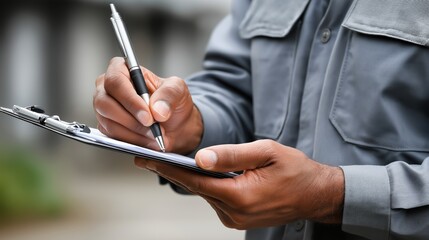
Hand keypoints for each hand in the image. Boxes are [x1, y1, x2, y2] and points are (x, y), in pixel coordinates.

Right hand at [93, 57, 202, 153]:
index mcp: (122, 69)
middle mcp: (107, 87)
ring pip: (108, 123)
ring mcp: (104, 108)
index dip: (130, 100)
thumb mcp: (178, 90)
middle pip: (105, 103)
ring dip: (134, 133)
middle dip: (131, 120)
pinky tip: (148, 141)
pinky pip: (112, 137)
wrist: (176, 124)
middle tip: (152, 129)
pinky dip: (132, 141)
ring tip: (154, 136)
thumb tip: (157, 110)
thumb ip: (169, 94)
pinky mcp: (106, 126)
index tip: (148, 116)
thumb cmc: (172, 101)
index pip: (115, 81)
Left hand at [135, 140, 343, 228]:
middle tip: (149, 158)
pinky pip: (215, 199)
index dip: (168, 169)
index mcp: (240, 196)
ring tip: (169, 162)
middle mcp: (234, 213)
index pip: (195, 181)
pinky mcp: (237, 219)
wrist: (314, 194)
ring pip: (204, 194)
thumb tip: (200, 157)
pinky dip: (205, 185)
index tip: (146, 160)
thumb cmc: (295, 170)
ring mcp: (235, 220)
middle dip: (173, 172)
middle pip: (196, 188)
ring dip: (190, 178)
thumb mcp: (266, 152)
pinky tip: (199, 173)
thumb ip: (232, 154)